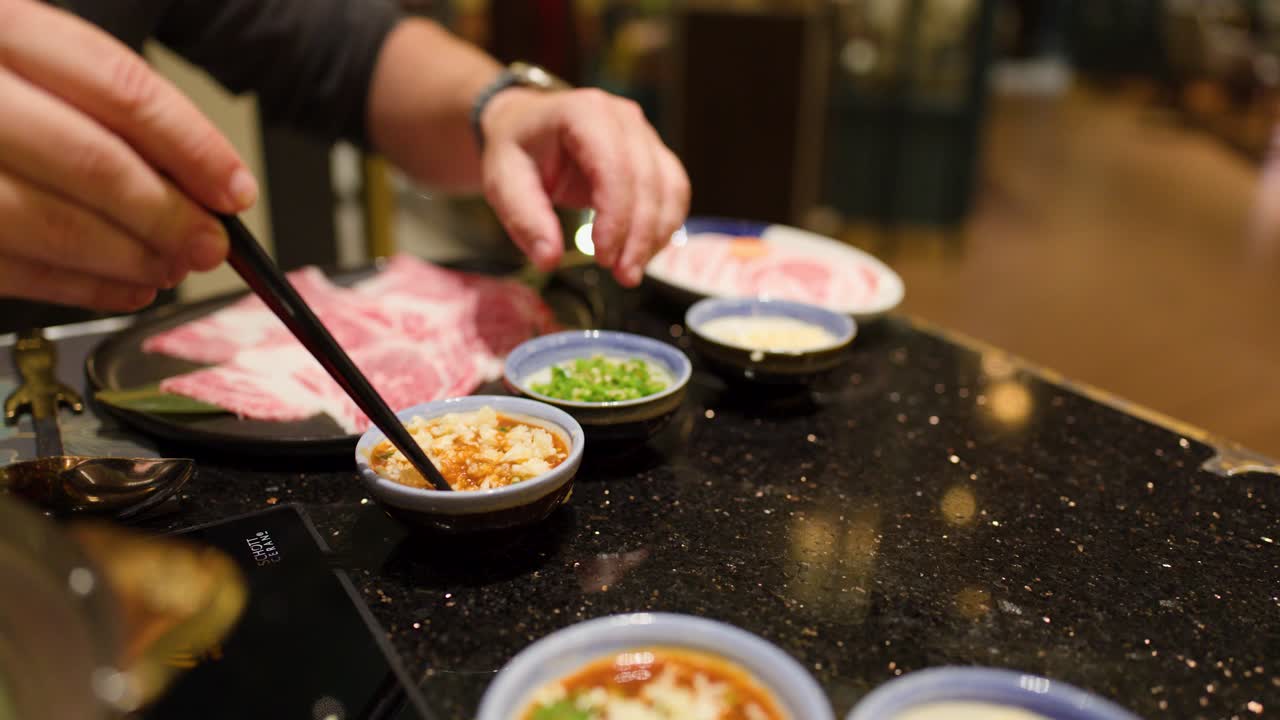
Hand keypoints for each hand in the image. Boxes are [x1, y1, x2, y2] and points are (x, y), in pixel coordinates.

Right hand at [0, 0, 255, 310]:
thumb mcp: (37, 63)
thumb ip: (110, 111)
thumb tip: (202, 182)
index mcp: (5, 30)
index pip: (122, 90)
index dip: (194, 148)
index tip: (235, 190)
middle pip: (94, 162)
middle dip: (170, 216)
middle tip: (211, 245)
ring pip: (54, 225)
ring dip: (130, 259)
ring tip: (171, 267)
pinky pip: (15, 270)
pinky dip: (82, 288)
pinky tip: (125, 288)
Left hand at [479, 87, 689, 286]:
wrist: (528, 126)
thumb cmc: (517, 150)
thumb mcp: (504, 182)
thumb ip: (525, 219)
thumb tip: (549, 259)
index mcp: (584, 113)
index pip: (615, 167)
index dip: (616, 217)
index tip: (603, 258)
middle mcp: (623, 117)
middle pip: (648, 180)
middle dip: (639, 235)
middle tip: (623, 276)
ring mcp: (644, 133)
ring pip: (670, 187)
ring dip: (657, 235)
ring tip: (631, 270)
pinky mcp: (655, 153)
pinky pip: (674, 191)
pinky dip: (665, 226)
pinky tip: (643, 252)